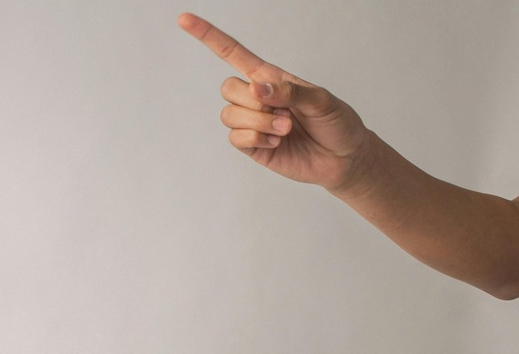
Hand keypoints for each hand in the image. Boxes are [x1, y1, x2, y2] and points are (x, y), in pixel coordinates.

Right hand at [178, 12, 374, 192]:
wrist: (344, 158)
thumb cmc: (337, 123)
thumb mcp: (321, 99)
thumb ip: (289, 91)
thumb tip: (256, 89)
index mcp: (270, 77)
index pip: (232, 53)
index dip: (208, 36)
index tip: (184, 20)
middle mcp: (256, 98)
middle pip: (227, 88)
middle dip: (253, 101)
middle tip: (284, 112)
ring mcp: (251, 123)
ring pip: (229, 114)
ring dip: (258, 122)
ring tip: (285, 129)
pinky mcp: (251, 146)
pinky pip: (235, 138)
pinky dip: (256, 139)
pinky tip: (276, 142)